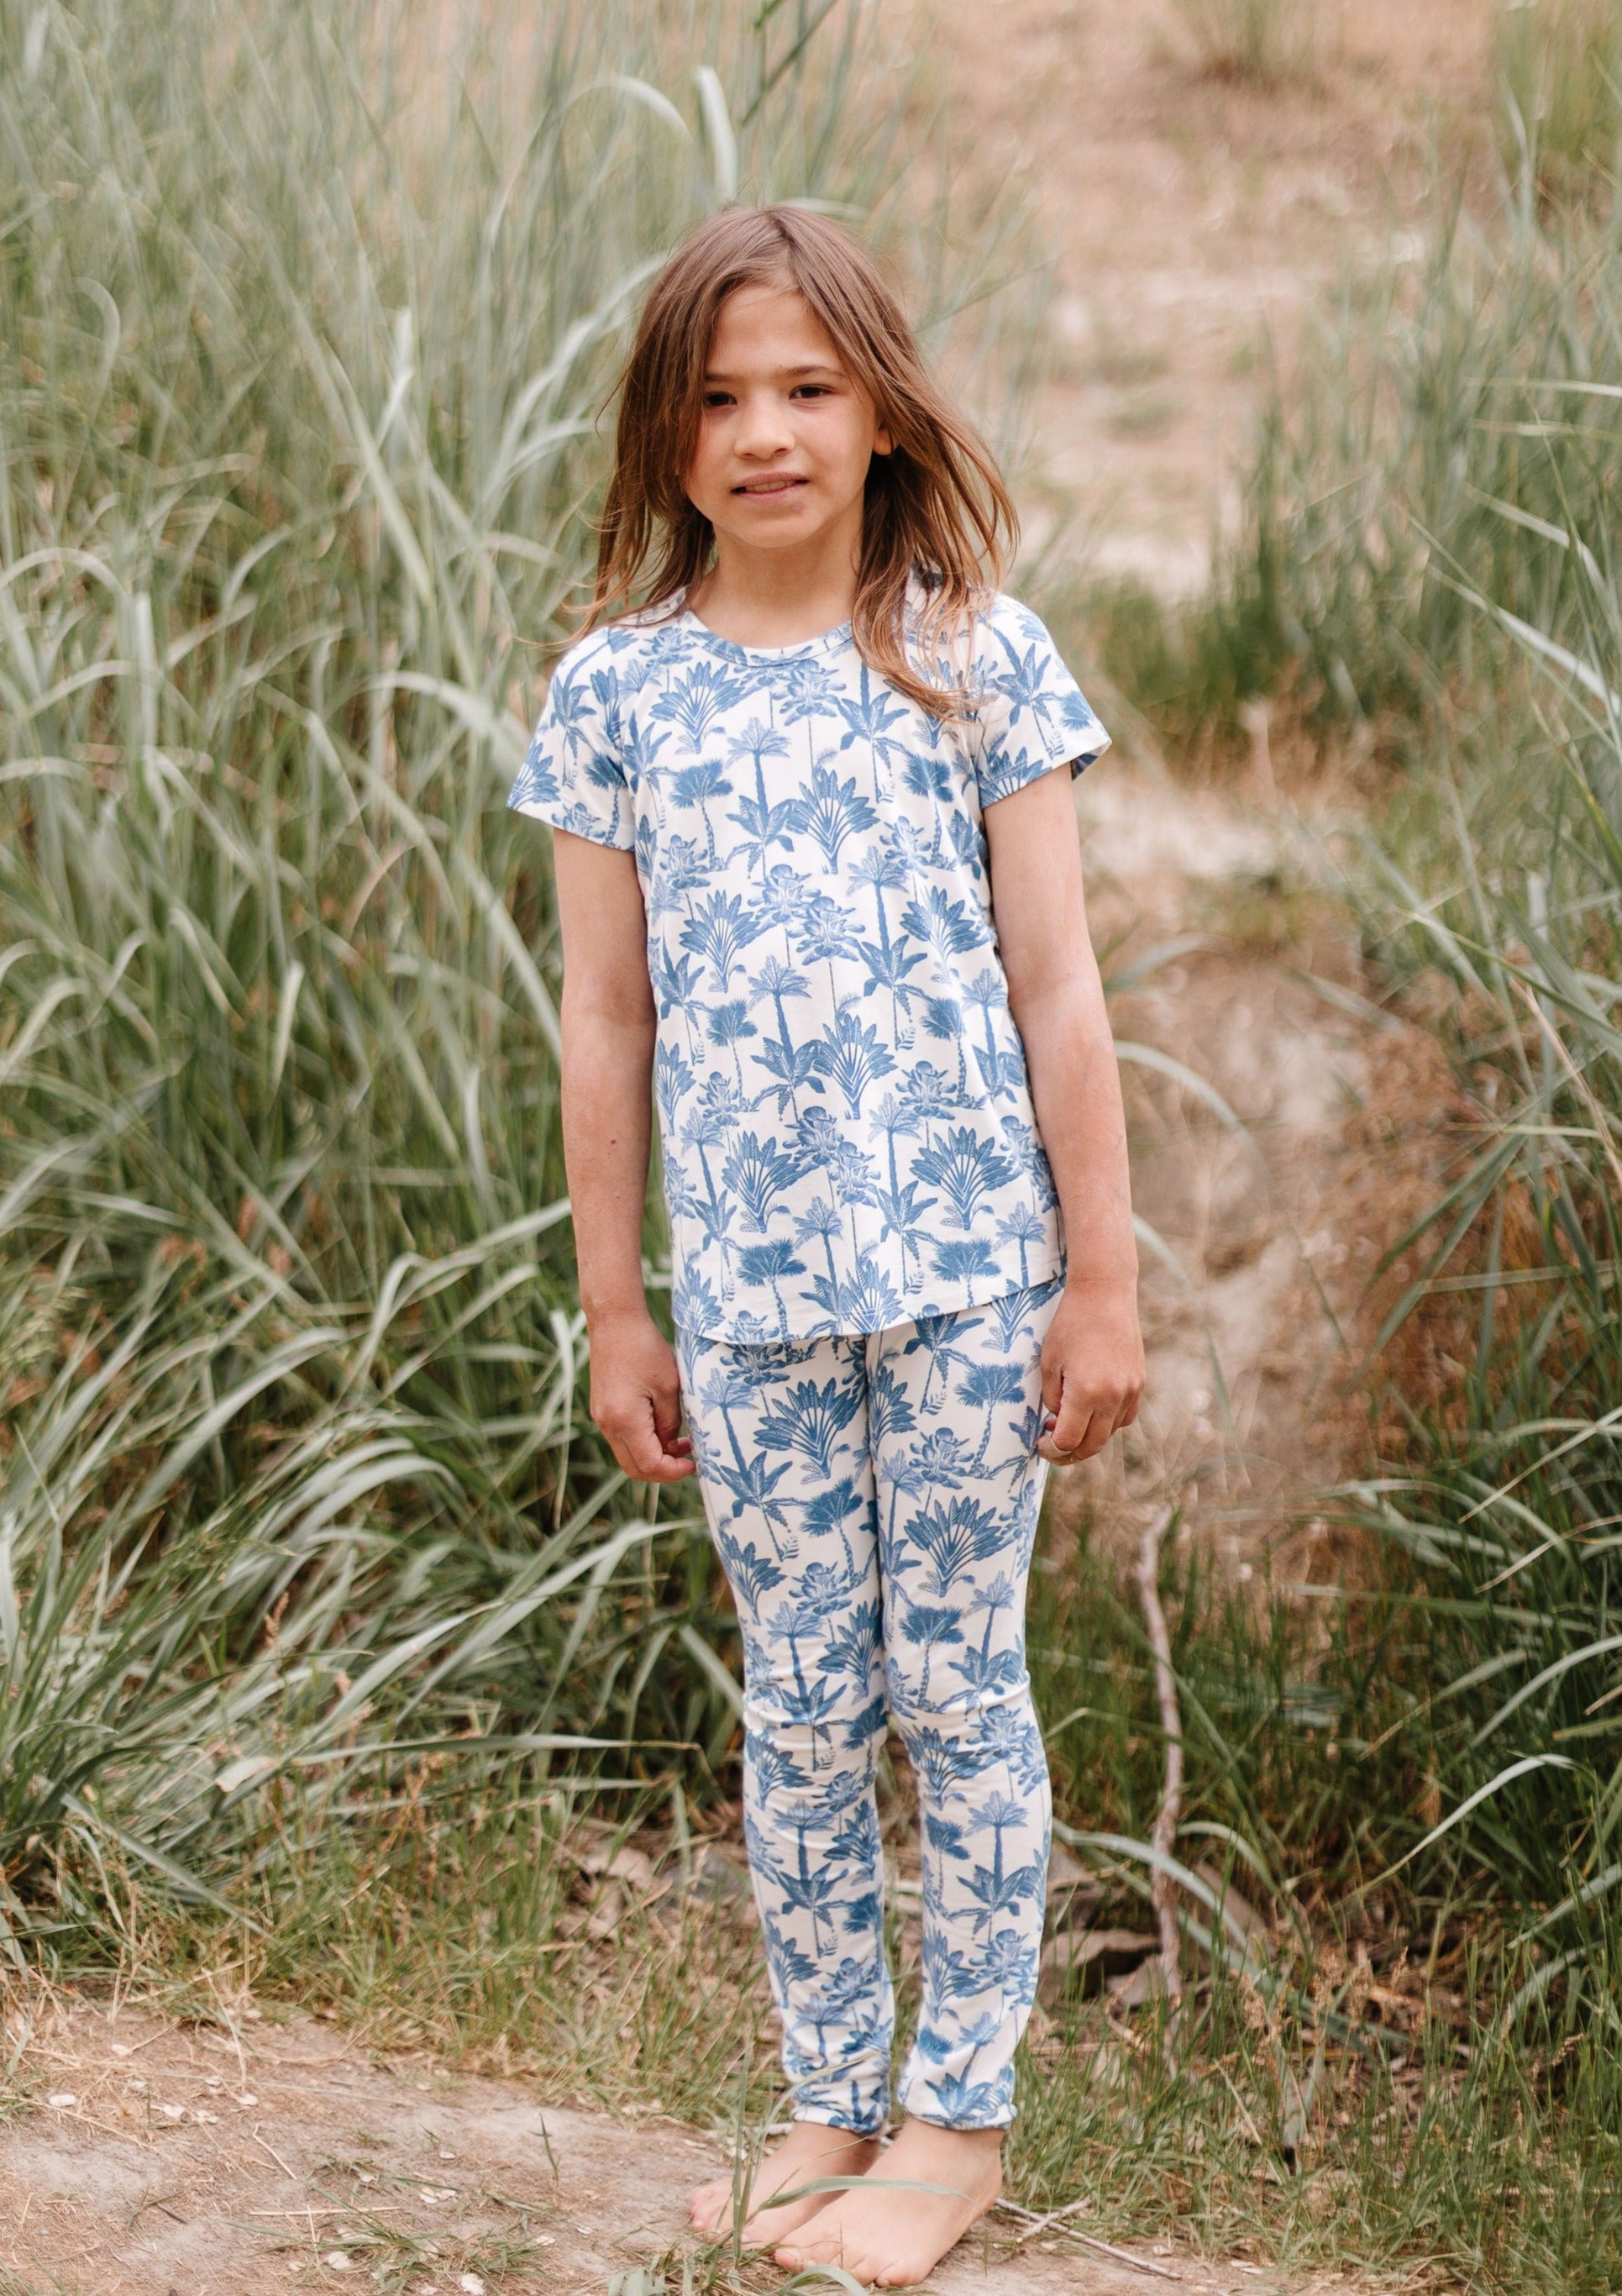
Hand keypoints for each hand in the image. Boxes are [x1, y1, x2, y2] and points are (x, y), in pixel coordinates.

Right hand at [587, 1310, 695, 1482]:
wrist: (615, 1322)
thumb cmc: (645, 1348)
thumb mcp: (669, 1387)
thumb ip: (671, 1422)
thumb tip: (672, 1446)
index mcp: (624, 1420)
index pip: (649, 1464)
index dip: (674, 1472)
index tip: (694, 1464)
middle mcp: (608, 1424)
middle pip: (634, 1468)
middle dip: (663, 1471)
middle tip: (689, 1460)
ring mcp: (601, 1418)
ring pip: (627, 1456)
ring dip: (653, 1457)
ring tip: (680, 1442)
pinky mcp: (602, 1410)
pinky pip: (622, 1440)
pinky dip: (642, 1443)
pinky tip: (662, 1429)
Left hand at [1037, 1277, 1144, 1464]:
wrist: (1104, 1295)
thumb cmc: (1069, 1326)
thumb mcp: (1049, 1364)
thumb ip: (1052, 1400)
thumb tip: (1058, 1422)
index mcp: (1086, 1393)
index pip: (1068, 1441)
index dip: (1052, 1449)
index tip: (1041, 1442)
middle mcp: (1113, 1397)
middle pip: (1092, 1446)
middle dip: (1070, 1453)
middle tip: (1053, 1445)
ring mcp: (1130, 1391)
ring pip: (1109, 1433)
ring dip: (1089, 1436)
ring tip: (1070, 1422)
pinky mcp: (1139, 1384)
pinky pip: (1124, 1417)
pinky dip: (1107, 1422)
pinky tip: (1092, 1410)